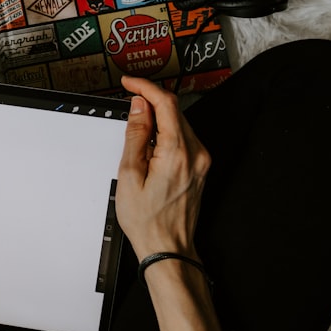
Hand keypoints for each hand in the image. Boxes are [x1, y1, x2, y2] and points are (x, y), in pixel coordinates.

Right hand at [115, 76, 210, 260]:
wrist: (168, 247)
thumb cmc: (147, 219)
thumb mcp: (129, 173)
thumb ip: (136, 135)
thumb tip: (139, 107)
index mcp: (178, 152)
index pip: (166, 103)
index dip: (145, 87)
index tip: (130, 83)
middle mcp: (196, 153)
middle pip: (174, 110)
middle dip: (150, 102)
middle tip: (129, 103)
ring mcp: (201, 161)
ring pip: (179, 124)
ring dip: (158, 118)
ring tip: (136, 131)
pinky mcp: (200, 168)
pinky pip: (183, 139)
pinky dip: (165, 133)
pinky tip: (150, 146)